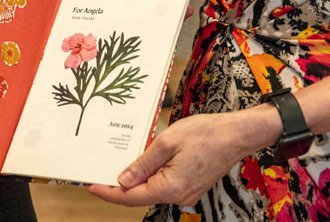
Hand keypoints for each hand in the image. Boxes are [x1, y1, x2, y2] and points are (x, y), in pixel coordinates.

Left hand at [89, 109, 277, 206]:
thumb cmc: (205, 133)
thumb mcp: (167, 142)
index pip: (131, 196)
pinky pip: (166, 184)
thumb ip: (143, 164)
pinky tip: (146, 162)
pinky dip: (153, 176)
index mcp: (170, 187)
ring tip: (122, 163)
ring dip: (138, 179)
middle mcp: (179, 196)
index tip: (92, 186)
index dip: (109, 192)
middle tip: (101, 172)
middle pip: (141, 195)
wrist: (237, 134)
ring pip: (154, 189)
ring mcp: (187, 192)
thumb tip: (123, 180)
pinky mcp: (192, 185)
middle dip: (121, 185)